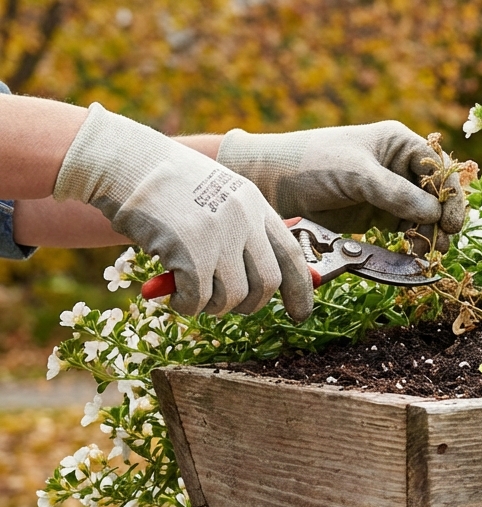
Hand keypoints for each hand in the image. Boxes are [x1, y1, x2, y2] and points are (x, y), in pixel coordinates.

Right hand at [52, 105, 314, 319]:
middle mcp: (243, 219)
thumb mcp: (218, 195)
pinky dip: (188, 306)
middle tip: (230, 306)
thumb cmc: (167, 183)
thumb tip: (269, 277)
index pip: (291, 254)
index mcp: (254, 203)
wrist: (123, 160)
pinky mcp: (188, 252)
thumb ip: (244, 228)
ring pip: (234, 296)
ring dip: (215, 307)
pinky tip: (176, 297)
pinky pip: (199, 299)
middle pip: (267, 282)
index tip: (301, 314)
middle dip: (252, 304)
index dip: (301, 290)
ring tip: (196, 296)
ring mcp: (217, 235)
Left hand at [217, 121, 466, 237]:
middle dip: (442, 220)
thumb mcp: (357, 174)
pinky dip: (411, 243)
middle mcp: (398, 167)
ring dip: (428, 235)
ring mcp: (388, 193)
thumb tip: (435, 214)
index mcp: (399, 144)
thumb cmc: (312, 163)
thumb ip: (397, 195)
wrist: (270, 182)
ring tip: (427, 254)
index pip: (439, 169)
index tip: (452, 223)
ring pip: (423, 217)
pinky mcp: (375, 216)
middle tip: (442, 244)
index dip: (450, 196)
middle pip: (436, 196)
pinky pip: (403, 231)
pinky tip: (413, 255)